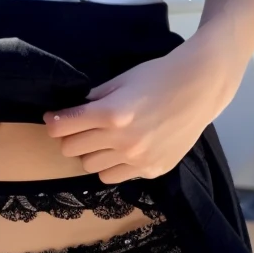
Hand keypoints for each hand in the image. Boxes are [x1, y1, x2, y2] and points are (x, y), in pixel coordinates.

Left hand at [43, 37, 241, 183]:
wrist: (199, 88)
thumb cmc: (158, 76)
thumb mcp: (120, 80)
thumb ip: (94, 99)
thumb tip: (71, 111)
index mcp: (110, 113)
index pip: (63, 127)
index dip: (54, 122)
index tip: (54, 118)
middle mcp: (122, 141)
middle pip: (72, 151)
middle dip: (69, 137)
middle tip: (78, 128)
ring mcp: (138, 159)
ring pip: (92, 167)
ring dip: (91, 153)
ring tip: (103, 139)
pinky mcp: (153, 170)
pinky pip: (117, 176)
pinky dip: (114, 164)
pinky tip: (125, 149)